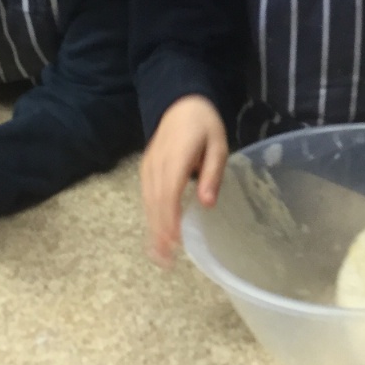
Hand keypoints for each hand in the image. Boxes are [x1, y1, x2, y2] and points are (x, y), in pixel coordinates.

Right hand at [141, 95, 226, 264]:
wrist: (180, 103)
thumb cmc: (204, 125)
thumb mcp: (218, 145)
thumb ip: (212, 173)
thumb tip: (206, 203)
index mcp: (176, 157)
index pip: (169, 192)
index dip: (170, 218)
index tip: (174, 242)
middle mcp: (157, 164)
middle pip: (155, 202)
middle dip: (159, 232)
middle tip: (166, 261)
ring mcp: (148, 167)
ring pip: (148, 202)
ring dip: (153, 229)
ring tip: (159, 256)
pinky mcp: (146, 170)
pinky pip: (146, 196)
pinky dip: (150, 217)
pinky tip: (156, 234)